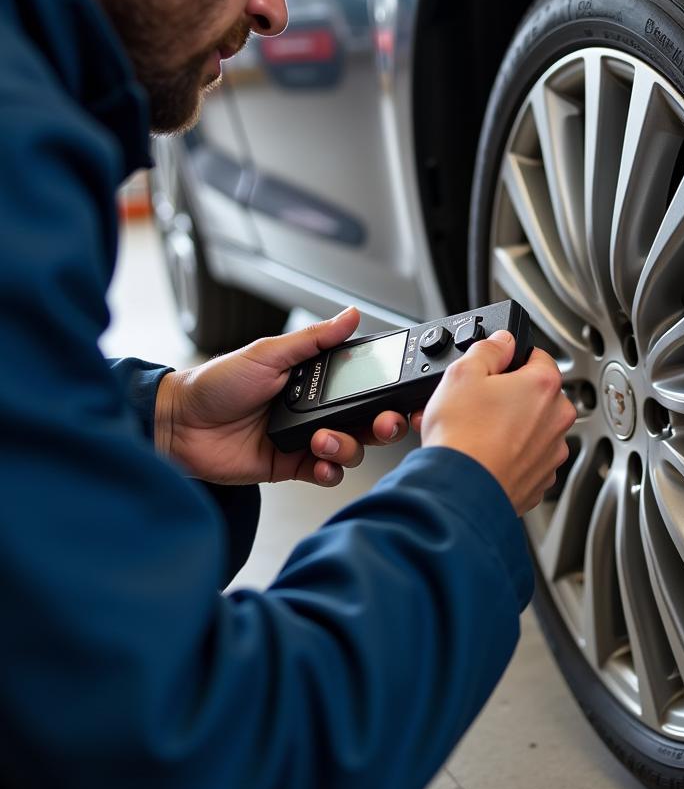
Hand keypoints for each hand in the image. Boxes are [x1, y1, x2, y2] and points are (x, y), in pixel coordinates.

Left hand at [154, 308, 409, 486]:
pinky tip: (320, 462)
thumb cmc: (216, 383)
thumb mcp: (269, 353)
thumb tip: (350, 315)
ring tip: (322, 439)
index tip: (400, 395)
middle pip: (366, 420)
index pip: (362, 383)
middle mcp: (315, 408)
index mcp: (314, 378)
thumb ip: (315, 338)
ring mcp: (305, 438)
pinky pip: (326, 473)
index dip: (385, 391)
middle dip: (381, 424)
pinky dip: (330, 470)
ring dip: (346, 446)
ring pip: (350, 449)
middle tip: (383, 423)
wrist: (179, 425)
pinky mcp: (292, 465)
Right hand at [419, 331, 575, 514]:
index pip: (537, 356)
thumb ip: (488, 348)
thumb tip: (502, 341)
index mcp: (544, 385)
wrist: (460, 492)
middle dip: (507, 396)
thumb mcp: (462, 373)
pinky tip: (481, 455)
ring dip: (507, 427)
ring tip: (471, 432)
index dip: (510, 360)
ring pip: (531, 429)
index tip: (492, 371)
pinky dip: (508, 456)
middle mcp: (557, 419)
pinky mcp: (540, 481)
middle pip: (535, 395)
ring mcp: (551, 453)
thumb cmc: (462, 437)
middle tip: (474, 404)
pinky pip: (526, 459)